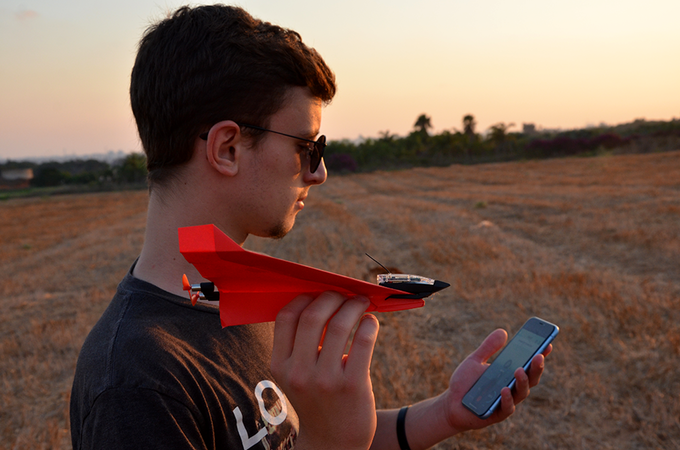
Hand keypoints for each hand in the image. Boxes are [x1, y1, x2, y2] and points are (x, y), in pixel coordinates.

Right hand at [271, 292, 379, 449]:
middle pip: (313, 315)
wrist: (332, 443)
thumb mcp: (296, 374)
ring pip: (339, 325)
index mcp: (279, 365)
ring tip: (361, 303)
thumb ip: (301, 344)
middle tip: (344, 294)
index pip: (286, 317)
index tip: (319, 293)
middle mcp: (298, 372)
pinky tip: (371, 322)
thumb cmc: (317, 400)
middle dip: (331, 297)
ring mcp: (325, 380)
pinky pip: (362, 342)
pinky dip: (368, 325)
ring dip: (353, 306)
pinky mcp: (352, 386)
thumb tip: (323, 299)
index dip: (304, 297)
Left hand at [438, 329, 551, 433]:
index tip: (548, 343)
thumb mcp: (475, 360)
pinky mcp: (497, 414)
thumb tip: (503, 331)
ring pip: (521, 393)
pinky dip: (507, 399)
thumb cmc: (464, 382)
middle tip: (539, 355)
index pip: (528, 365)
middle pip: (530, 379)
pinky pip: (507, 408)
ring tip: (519, 370)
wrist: (450, 403)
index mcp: (509, 375)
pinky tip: (504, 389)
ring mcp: (506, 402)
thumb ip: (488, 347)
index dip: (540, 355)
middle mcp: (512, 388)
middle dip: (536, 367)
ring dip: (522, 381)